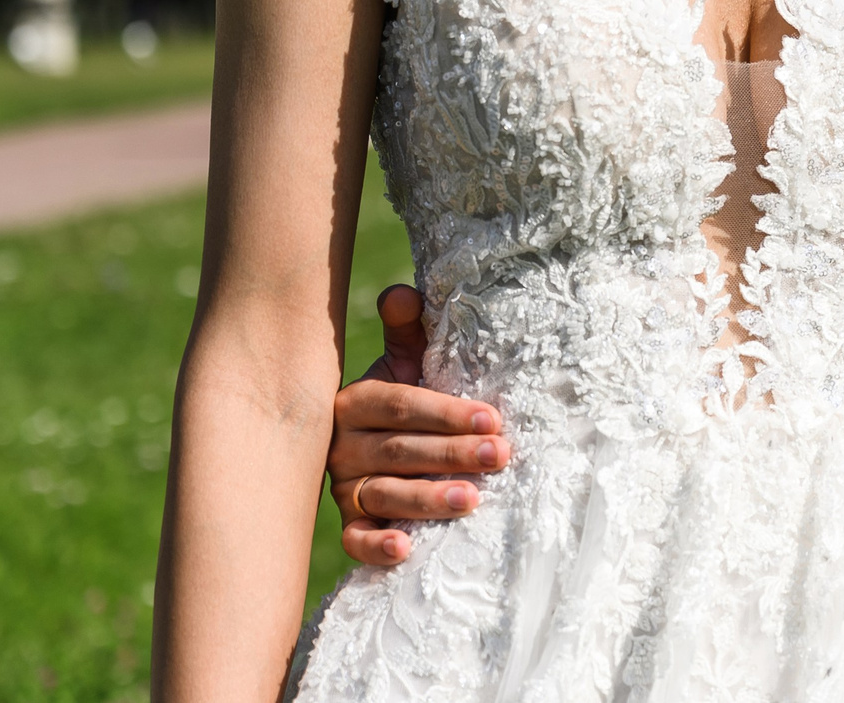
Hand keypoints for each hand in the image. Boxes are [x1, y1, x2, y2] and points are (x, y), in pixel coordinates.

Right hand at [327, 285, 508, 566]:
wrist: (383, 440)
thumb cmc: (407, 396)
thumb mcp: (407, 359)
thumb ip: (408, 328)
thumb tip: (403, 294)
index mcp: (356, 402)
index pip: (400, 406)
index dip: (446, 413)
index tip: (492, 419)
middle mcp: (343, 447)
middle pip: (399, 451)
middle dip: (451, 454)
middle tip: (499, 455)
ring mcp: (344, 488)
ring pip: (383, 495)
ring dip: (427, 500)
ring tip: (472, 499)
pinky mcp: (350, 524)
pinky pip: (355, 540)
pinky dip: (376, 547)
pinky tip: (406, 549)